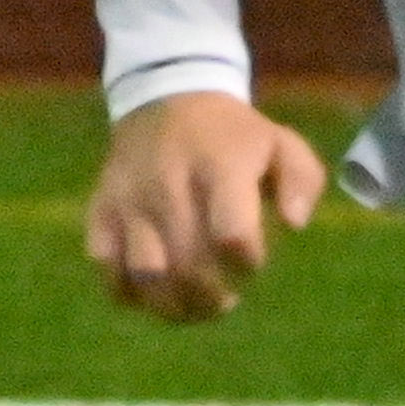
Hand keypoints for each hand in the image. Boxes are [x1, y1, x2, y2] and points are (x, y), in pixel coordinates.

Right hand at [86, 91, 327, 321]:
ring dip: (173, 305)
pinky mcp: (101, 211)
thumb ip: (303, 181)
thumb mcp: (281, 143)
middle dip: (212, 297)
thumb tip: (295, 224)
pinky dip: (131, 293)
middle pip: (187, 263)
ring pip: (145, 274)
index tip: (251, 263)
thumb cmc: (233, 136)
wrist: (165, 99)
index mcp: (219, 165)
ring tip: (191, 306)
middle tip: (225, 300)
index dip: (247, 262)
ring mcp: (129, 199)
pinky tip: (156, 291)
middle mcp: (168, 183)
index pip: (232, 233)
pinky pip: (108, 269)